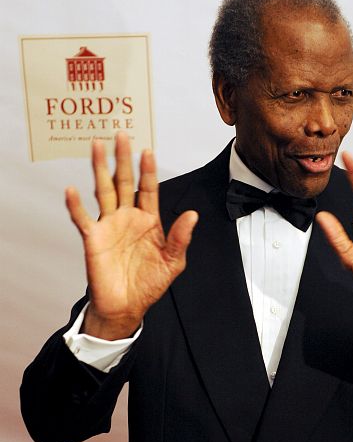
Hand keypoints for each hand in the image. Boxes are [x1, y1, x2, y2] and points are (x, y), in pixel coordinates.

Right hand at [65, 133, 197, 338]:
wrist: (127, 306)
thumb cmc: (149, 284)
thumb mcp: (173, 262)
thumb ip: (180, 238)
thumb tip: (192, 215)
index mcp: (148, 221)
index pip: (149, 189)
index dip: (148, 170)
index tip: (148, 150)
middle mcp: (128, 218)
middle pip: (125, 182)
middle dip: (123, 159)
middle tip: (121, 135)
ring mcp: (109, 225)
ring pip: (104, 191)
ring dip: (99, 169)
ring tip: (96, 146)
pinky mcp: (93, 238)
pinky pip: (83, 218)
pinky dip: (76, 205)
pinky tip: (71, 189)